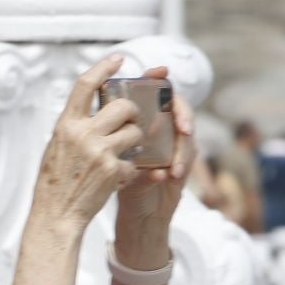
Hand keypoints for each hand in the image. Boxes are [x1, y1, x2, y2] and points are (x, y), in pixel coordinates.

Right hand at [41, 54, 141, 225]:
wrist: (56, 214)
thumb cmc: (55, 183)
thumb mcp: (56, 147)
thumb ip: (74, 127)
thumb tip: (91, 109)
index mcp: (66, 125)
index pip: (86, 85)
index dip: (104, 67)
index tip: (118, 59)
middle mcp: (82, 134)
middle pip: (123, 106)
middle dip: (133, 113)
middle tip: (132, 121)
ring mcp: (99, 151)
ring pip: (135, 132)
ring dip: (135, 141)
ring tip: (123, 153)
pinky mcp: (113, 170)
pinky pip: (134, 161)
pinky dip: (130, 169)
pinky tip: (116, 178)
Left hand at [115, 63, 198, 257]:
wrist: (131, 212)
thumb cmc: (117, 179)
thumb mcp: (106, 151)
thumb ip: (105, 130)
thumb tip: (97, 106)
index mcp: (146, 122)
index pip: (155, 93)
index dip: (159, 80)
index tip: (161, 72)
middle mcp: (164, 132)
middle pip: (178, 109)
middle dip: (182, 112)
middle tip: (181, 124)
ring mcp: (175, 149)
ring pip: (187, 137)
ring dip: (182, 145)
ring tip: (176, 151)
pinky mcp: (181, 170)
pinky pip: (185, 162)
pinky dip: (178, 165)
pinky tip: (168, 172)